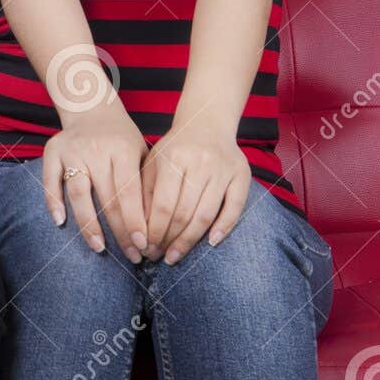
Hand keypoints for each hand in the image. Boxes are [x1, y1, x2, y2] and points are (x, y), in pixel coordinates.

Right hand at [41, 103, 148, 262]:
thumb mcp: (140, 151)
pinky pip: (50, 181)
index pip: (130, 193)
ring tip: (99, 248)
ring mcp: (72, 152)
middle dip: (121, 231)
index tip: (144, 245)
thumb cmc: (121, 137)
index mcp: (122, 150)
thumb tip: (155, 224)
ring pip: (79, 194)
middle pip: (107, 198)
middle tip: (131, 256)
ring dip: (89, 225)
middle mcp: (96, 151)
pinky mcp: (52, 152)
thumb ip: (145, 182)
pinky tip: (60, 223)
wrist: (91, 107)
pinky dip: (53, 202)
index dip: (137, 221)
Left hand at [142, 121, 250, 263]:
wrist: (206, 123)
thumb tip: (137, 227)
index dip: (154, 230)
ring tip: (175, 255)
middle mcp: (199, 164)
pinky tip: (210, 243)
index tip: (145, 247)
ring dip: (190, 240)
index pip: (162, 204)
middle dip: (168, 239)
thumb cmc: (173, 148)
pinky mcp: (242, 175)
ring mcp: (223, 170)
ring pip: (206, 214)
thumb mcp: (152, 162)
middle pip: (184, 212)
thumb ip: (144, 191)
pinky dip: (224, 227)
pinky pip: (234, 207)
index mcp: (173, 159)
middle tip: (157, 256)